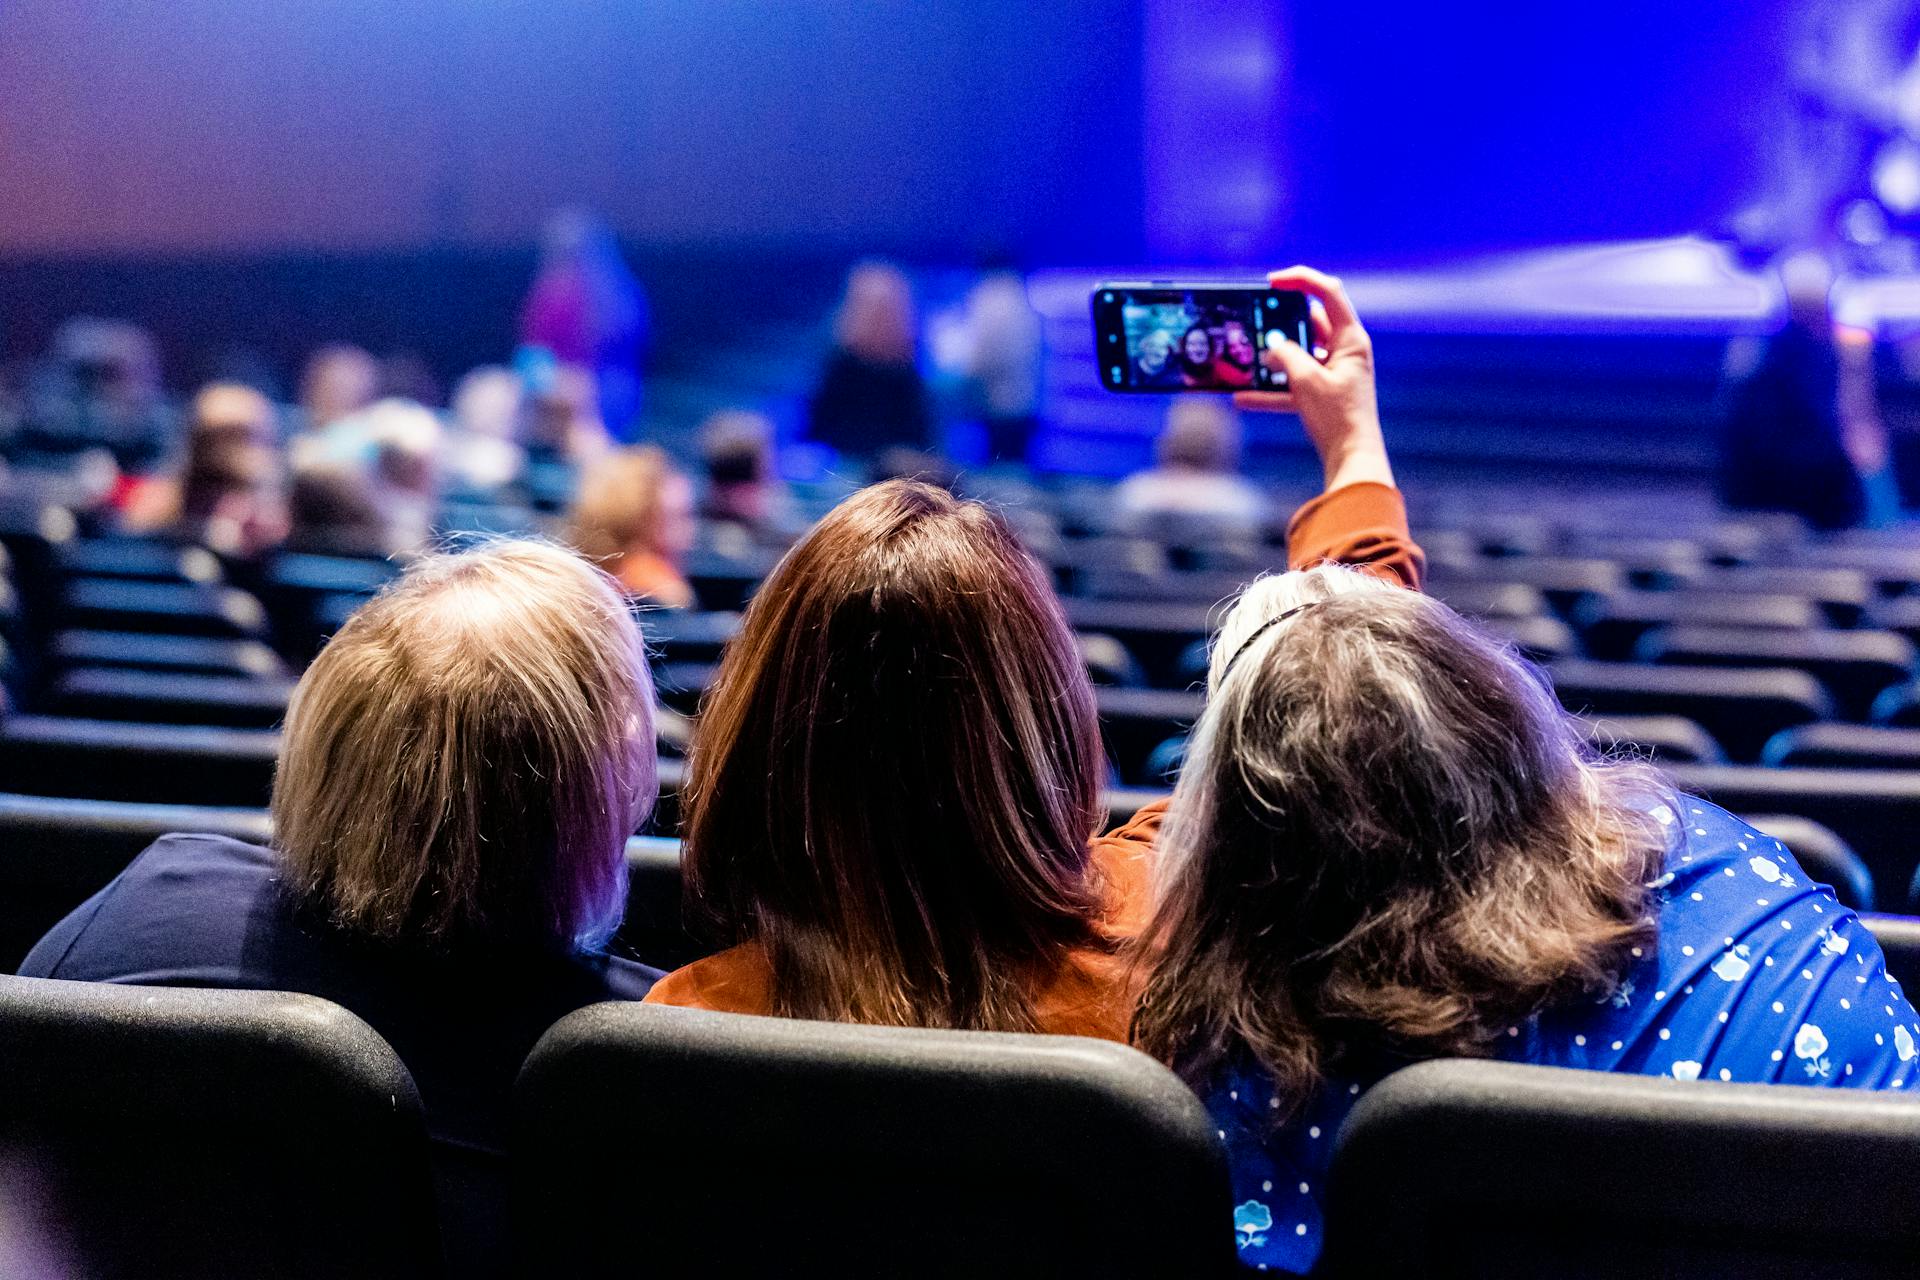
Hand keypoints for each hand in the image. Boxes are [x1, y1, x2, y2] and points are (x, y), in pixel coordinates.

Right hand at [1234, 266, 1392, 490]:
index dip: (1300, 280)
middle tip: (1255, 319)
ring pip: (1298, 354)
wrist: (1351, 458)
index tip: (1272, 281)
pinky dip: (1271, 390)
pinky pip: (1293, 385)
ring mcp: (1333, 373)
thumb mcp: (1306, 380)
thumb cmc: (1337, 417)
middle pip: (1309, 323)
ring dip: (1273, 358)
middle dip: (1280, 323)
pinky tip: (1243, 398)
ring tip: (1247, 358)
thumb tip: (1271, 350)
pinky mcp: (1323, 395)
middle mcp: (1345, 351)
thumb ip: (1285, 356)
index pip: (1328, 292)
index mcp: (1350, 339)